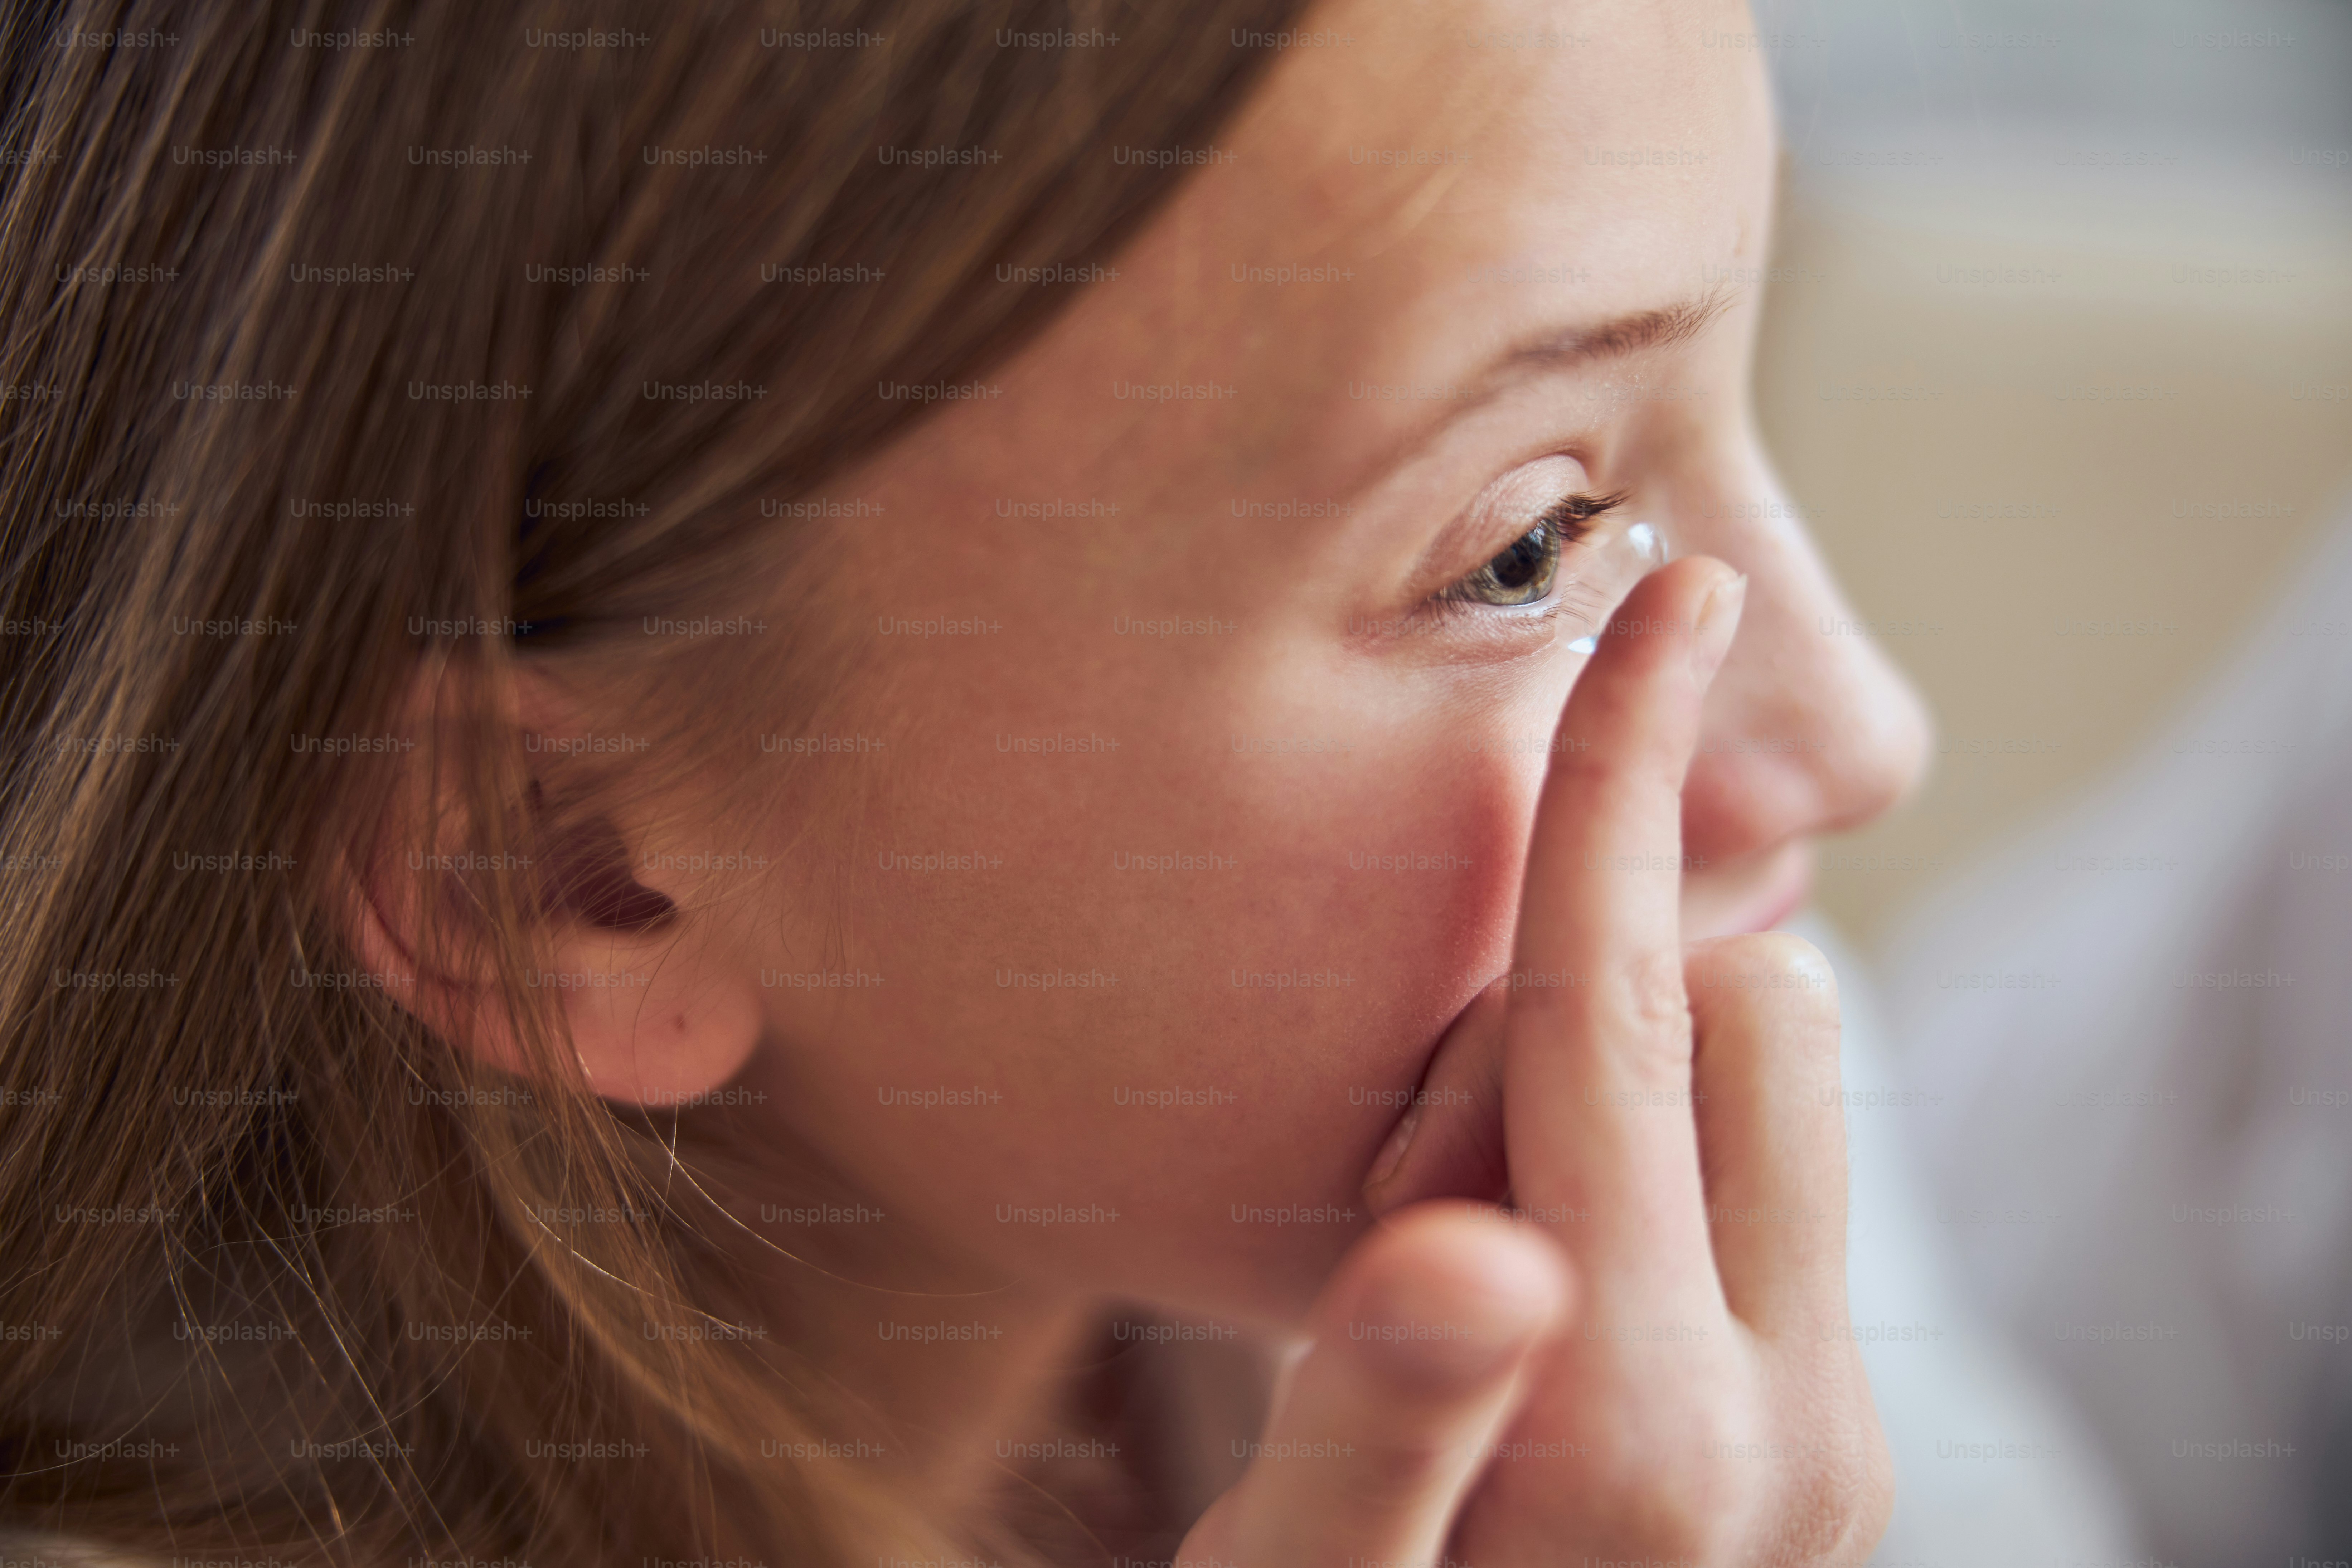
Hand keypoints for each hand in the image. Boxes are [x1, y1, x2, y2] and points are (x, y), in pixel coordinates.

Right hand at [1178, 557, 1893, 1565]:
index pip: (1629, 1013)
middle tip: (1420, 1158)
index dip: (1626, 788)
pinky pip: (1778, 1174)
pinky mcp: (1823, 1438)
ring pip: (1777, 1075)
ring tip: (1481, 1236)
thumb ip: (1379, 1415)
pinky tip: (1547, 1268)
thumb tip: (1478, 1244)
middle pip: (1747, 1008)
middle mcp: (1782, 1417)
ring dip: (1635, 1076)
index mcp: (1627, 1415)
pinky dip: (1668, 1152)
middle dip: (1591, 994)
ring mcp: (1828, 1435)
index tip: (1674, 592)